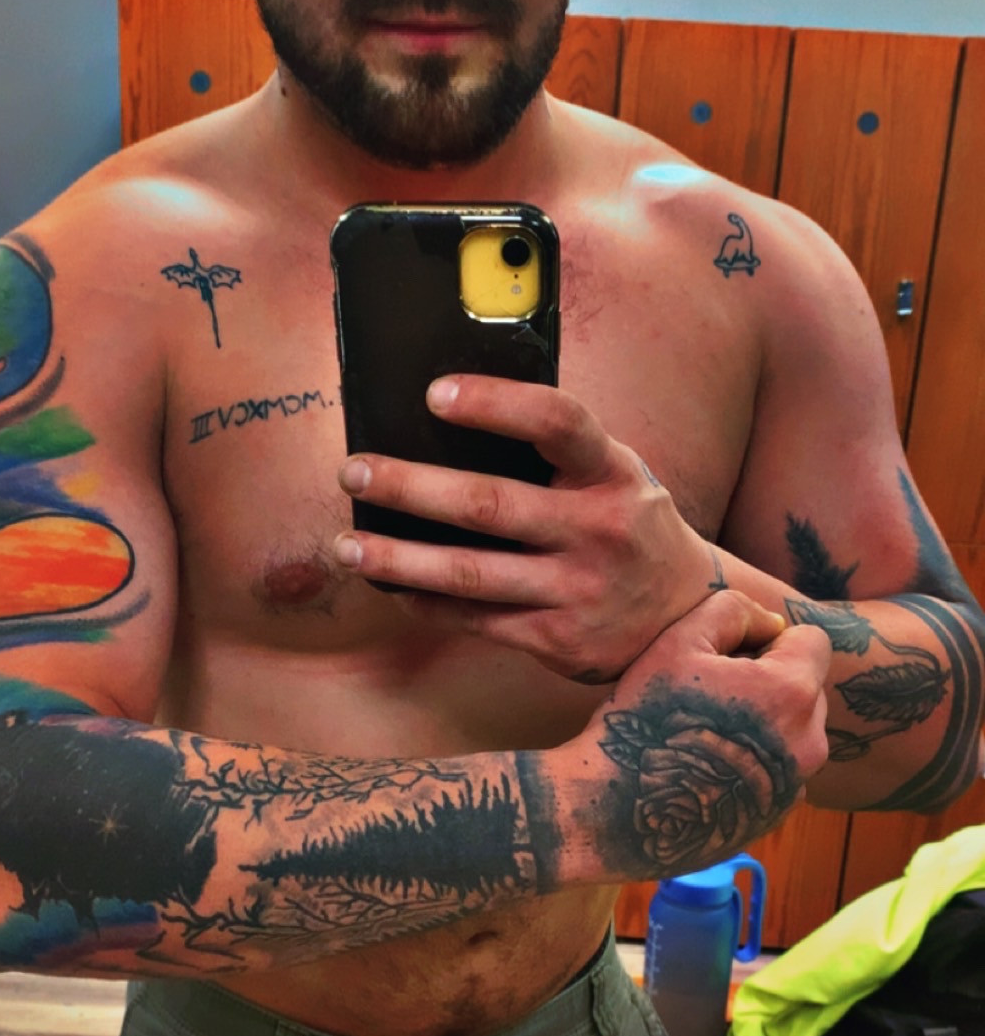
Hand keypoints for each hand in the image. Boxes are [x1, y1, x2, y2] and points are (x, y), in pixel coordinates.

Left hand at [334, 375, 718, 681]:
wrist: (687, 616)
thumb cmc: (627, 526)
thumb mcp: (614, 476)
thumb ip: (556, 453)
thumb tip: (446, 423)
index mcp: (613, 473)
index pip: (557, 423)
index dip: (496, 404)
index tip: (435, 394)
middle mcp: (600, 530)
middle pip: (489, 504)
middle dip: (410, 488)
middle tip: (353, 471)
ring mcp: (579, 591)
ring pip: (471, 574)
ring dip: (398, 560)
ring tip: (347, 546)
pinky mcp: (560, 641)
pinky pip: (477, 619)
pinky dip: (427, 603)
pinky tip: (391, 588)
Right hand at [555, 591, 830, 884]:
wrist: (617, 812)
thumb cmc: (645, 721)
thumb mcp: (679, 642)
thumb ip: (733, 611)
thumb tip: (772, 623)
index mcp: (792, 692)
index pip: (812, 641)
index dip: (768, 640)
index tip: (727, 660)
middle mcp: (809, 741)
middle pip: (807, 686)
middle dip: (771, 682)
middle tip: (712, 697)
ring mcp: (797, 783)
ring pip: (795, 729)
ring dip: (766, 722)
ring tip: (708, 734)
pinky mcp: (780, 813)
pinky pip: (781, 768)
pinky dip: (757, 762)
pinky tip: (709, 768)